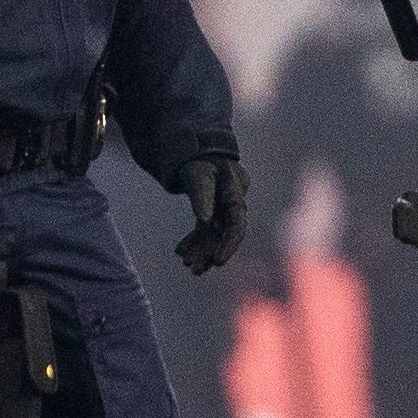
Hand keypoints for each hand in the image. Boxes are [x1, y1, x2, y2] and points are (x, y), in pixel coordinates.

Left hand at [174, 154, 248, 275]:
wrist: (194, 147)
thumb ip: (202, 194)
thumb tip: (204, 220)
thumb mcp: (197, 173)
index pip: (236, 222)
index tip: (218, 262)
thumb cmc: (197, 157)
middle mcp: (231, 201)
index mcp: (234, 191)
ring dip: (201, 250)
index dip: (229, 243)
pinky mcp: (211, 210)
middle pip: (224, 233)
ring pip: (214, 234)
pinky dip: (194, 241)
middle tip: (194, 270)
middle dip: (210, 252)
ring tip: (187, 265)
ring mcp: (221, 207)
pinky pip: (205, 230)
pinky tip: (181, 252)